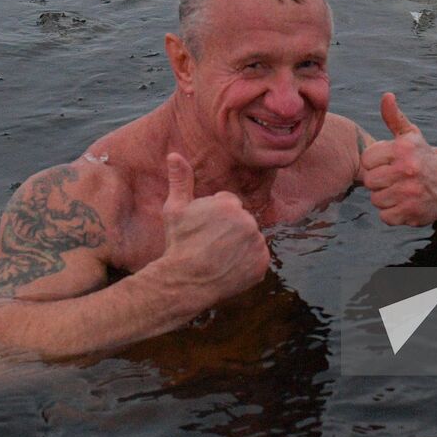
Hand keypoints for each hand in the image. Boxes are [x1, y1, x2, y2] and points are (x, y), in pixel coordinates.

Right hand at [159, 153, 269, 306]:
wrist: (184, 282)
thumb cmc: (177, 244)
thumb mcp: (175, 209)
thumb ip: (180, 180)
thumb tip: (174, 153)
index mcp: (229, 204)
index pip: (229, 204)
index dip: (214, 218)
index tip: (203, 231)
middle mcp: (247, 221)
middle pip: (241, 221)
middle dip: (229, 230)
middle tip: (210, 245)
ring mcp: (257, 243)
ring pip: (250, 238)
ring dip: (239, 246)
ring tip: (218, 257)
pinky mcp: (262, 264)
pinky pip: (257, 258)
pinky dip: (247, 263)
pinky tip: (229, 268)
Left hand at [359, 93, 436, 225]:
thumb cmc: (424, 158)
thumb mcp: (411, 135)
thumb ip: (394, 117)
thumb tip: (387, 96)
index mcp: (403, 149)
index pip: (367, 160)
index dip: (375, 163)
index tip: (388, 163)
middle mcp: (407, 170)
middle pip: (370, 181)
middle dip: (379, 181)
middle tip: (394, 179)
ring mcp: (410, 193)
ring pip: (376, 200)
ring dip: (385, 198)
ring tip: (399, 191)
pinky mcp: (412, 213)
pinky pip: (385, 217)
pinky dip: (392, 213)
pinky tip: (404, 204)